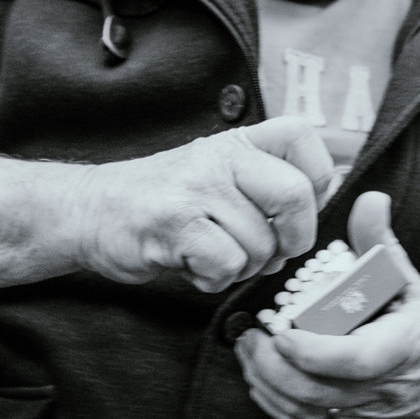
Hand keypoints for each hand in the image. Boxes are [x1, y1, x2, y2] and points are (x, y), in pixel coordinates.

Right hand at [75, 116, 334, 291]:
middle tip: (273, 253)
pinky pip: (226, 265)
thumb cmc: (161, 202)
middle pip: (295, 195)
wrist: (89, 211)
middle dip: (294, 239)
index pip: (301, 137)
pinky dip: (214, 280)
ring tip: (215, 258)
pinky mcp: (174, 224)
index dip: (318, 180)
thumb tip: (330, 189)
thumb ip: (263, 180)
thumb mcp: (214, 174)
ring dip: (245, 268)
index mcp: (235, 142)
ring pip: (260, 244)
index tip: (296, 211)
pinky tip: (194, 268)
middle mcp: (218, 158)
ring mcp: (196, 189)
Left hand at [234, 192, 419, 418]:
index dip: (308, 351)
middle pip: (315, 392)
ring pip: (306, 414)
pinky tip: (265, 381)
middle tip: (249, 336)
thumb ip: (381, 246)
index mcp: (404, 350)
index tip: (278, 330)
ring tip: (250, 354)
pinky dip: (279, 407)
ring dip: (268, 386)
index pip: (351, 360)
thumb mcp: (417, 285)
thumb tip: (369, 198)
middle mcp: (386, 391)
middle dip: (270, 366)